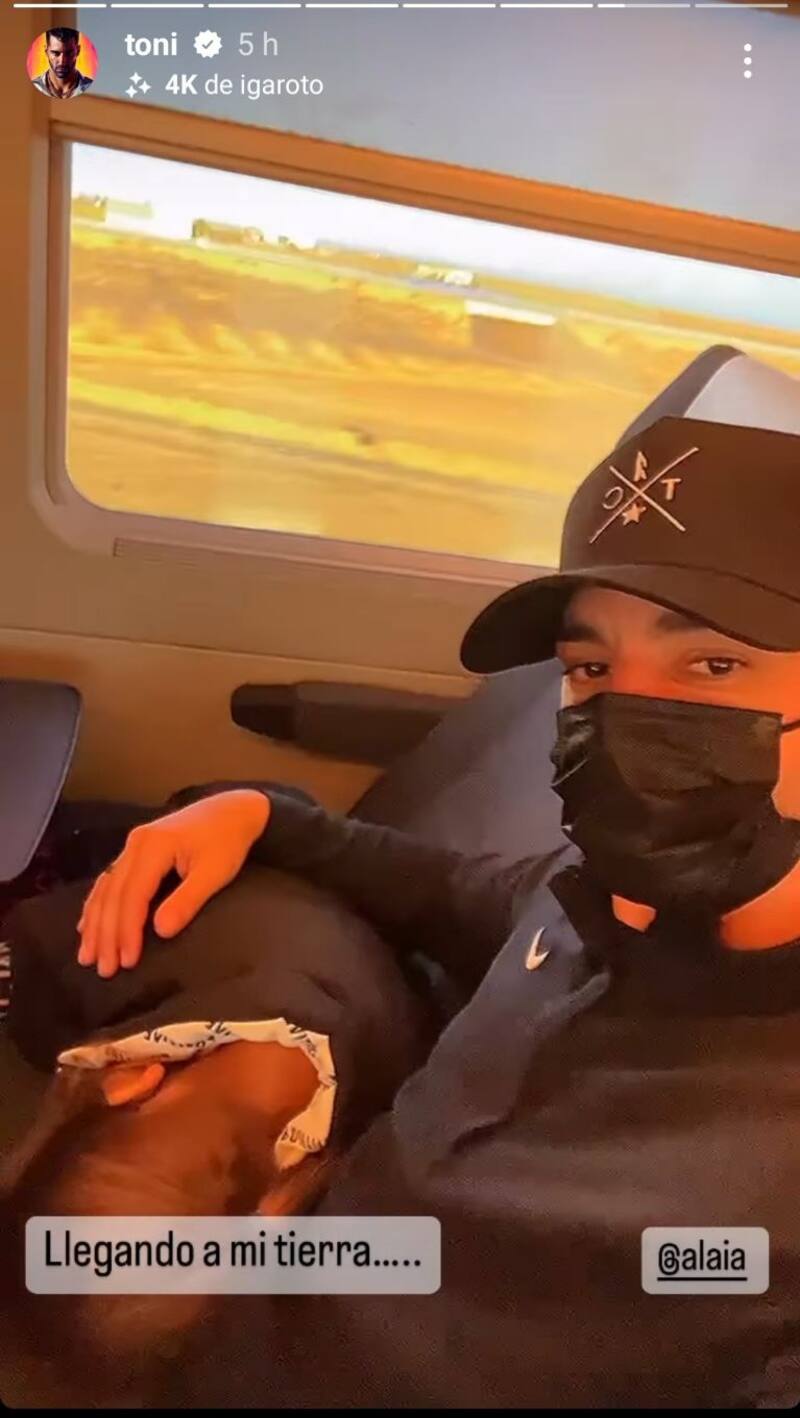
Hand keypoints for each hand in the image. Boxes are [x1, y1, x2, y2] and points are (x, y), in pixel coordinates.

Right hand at [77, 789, 270, 978]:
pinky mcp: (136, 849)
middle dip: (106, 935)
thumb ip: (188, 900)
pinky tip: (87, 926)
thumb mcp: (215, 872)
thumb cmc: (228, 841)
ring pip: (105, 889)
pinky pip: (109, 880)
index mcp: (154, 846)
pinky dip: (96, 905)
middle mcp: (135, 844)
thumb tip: (161, 931)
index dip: (127, 930)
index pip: (133, 896)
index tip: (127, 961)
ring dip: (95, 924)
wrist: (234, 809)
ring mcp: (133, 846)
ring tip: (87, 956)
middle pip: (113, 895)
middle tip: (104, 969)